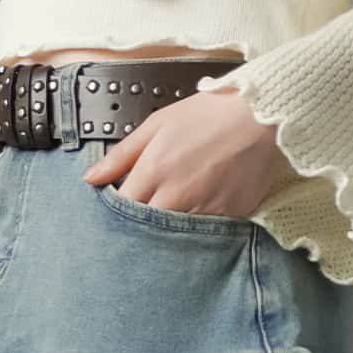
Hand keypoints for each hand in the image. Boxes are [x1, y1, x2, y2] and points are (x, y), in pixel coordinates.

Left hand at [82, 85, 292, 218]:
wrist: (260, 117)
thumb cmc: (208, 115)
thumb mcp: (158, 124)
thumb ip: (122, 154)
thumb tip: (91, 179)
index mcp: (154, 172)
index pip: (122, 209)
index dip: (118, 212)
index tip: (122, 210)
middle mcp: (176, 197)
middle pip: (145, 229)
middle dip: (140, 229)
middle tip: (142, 225)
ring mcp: (203, 211)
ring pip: (173, 237)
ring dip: (168, 234)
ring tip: (174, 219)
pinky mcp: (228, 219)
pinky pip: (206, 236)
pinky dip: (199, 232)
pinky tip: (200, 218)